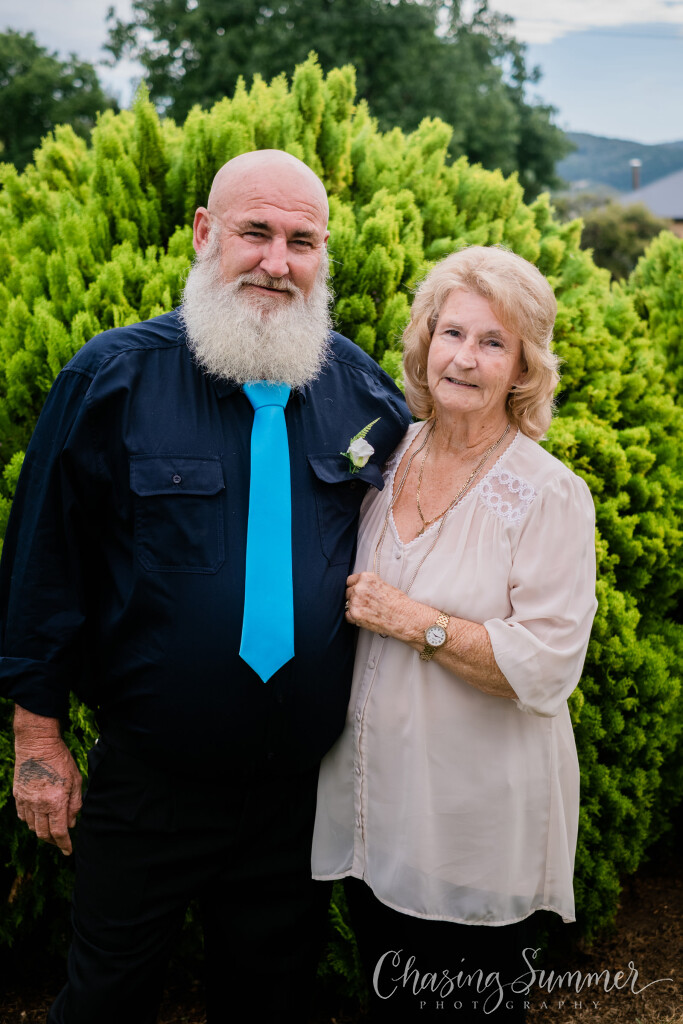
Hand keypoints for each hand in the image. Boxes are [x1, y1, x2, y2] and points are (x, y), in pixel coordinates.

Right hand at [13, 735, 82, 855]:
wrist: (37, 745)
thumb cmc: (60, 760)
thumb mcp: (76, 780)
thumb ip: (75, 804)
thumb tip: (71, 823)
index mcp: (55, 802)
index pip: (59, 832)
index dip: (64, 844)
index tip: (68, 851)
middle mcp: (39, 805)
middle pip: (44, 834)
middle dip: (53, 842)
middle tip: (60, 842)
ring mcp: (26, 801)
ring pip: (32, 827)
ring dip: (42, 832)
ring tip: (50, 831)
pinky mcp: (18, 796)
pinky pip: (23, 816)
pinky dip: (30, 822)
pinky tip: (37, 819)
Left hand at [345, 571, 410, 635]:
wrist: (404, 617)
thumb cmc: (398, 603)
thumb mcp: (383, 585)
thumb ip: (369, 585)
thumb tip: (360, 588)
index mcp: (367, 577)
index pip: (350, 580)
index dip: (354, 587)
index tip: (357, 591)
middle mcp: (359, 587)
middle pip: (347, 592)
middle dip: (354, 598)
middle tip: (365, 604)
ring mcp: (355, 601)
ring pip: (347, 604)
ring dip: (354, 608)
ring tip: (368, 611)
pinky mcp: (355, 614)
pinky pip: (347, 615)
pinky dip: (354, 618)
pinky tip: (366, 617)